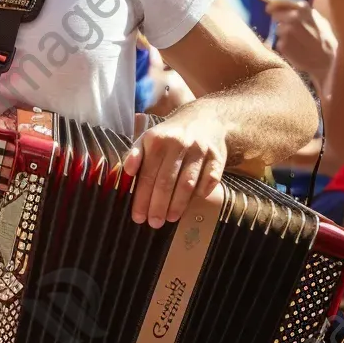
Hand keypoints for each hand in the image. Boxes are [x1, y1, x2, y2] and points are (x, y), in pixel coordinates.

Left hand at [123, 113, 227, 228]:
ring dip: (178, 204)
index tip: (138, 216)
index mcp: (156, 140)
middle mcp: (177, 144)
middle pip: (166, 182)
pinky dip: (200, 194)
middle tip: (154, 223)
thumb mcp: (148, 138)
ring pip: (187, 184)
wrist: (203, 119)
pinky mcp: (217, 157)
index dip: (142, 198)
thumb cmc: (170, 135)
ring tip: (170, 218)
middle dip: (158, 206)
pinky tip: (191, 204)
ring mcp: (199, 150)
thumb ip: (135, 154)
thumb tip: (126, 170)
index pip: (147, 174)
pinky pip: (209, 181)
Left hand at [265, 0, 337, 84]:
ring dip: (284, 33)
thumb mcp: (321, 21)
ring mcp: (286, 32)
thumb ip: (305, 13)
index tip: (270, 9)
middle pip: (276, 15)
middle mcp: (293, 18)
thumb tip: (288, 7)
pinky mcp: (282, 44)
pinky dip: (286, 44)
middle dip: (280, 19)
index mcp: (303, 9)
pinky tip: (297, 48)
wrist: (325, 62)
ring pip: (278, 29)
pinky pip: (280, 41)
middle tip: (289, 27)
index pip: (280, 2)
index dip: (274, 5)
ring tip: (299, 40)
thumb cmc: (325, 39)